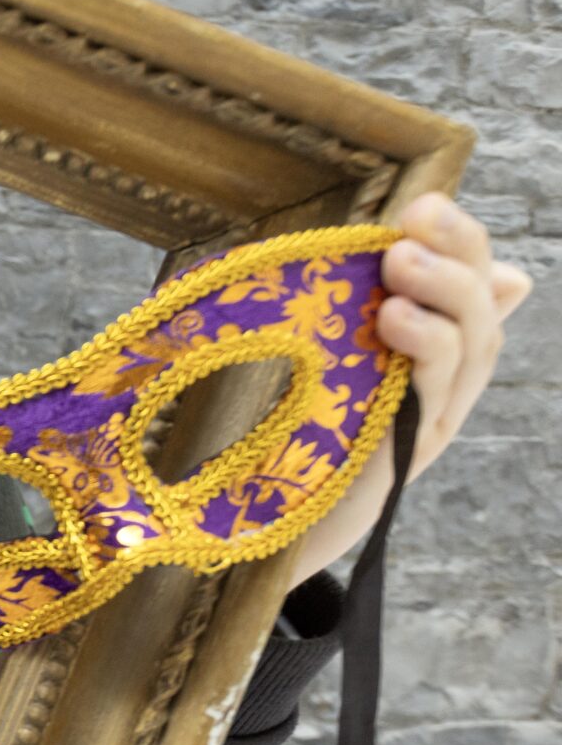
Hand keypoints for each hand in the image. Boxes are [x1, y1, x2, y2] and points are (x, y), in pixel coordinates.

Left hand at [290, 193, 532, 578]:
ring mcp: (424, 431)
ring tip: (401, 263)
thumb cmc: (293, 448)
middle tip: (416, 217)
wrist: (263, 541)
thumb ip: (354, 317)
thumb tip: (388, 263)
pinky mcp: (398, 463)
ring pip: (468, 356)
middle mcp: (439, 397)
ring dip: (441, 300)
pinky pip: (429, 402)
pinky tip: (393, 319)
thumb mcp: (327, 369)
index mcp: (427, 366)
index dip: (462, 245)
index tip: (424, 203)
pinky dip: (420, 357)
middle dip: (457, 259)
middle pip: (481, 319)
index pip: (473, 292)